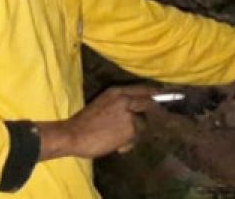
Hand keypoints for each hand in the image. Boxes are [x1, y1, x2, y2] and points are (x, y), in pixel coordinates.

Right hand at [38, 85, 159, 159]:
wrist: (71, 136)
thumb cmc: (83, 123)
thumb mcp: (103, 103)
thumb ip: (120, 103)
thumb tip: (136, 108)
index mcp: (118, 92)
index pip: (144, 89)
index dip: (155, 93)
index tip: (163, 95)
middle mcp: (126, 100)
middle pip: (149, 105)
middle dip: (147, 115)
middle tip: (140, 123)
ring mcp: (130, 114)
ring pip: (142, 124)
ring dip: (133, 133)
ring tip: (116, 139)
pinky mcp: (130, 129)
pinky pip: (135, 138)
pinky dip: (127, 144)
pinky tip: (115, 146)